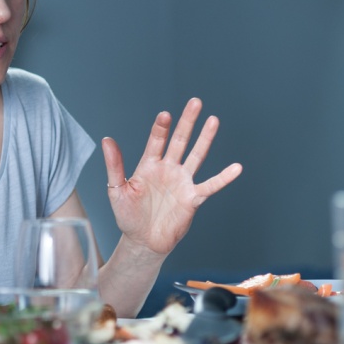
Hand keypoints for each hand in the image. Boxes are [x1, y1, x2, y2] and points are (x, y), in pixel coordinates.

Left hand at [101, 98, 241, 256]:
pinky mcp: (192, 198)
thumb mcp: (117, 189)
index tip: (165, 115)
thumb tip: (107, 140)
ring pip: (196, 156)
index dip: (161, 128)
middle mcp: (168, 169)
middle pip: (179, 140)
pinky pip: (210, 186)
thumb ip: (114, 165)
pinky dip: (223, 178)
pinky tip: (236, 168)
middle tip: (195, 102)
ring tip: (213, 120)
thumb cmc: (128, 216)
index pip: (156, 140)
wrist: (142, 241)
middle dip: (187, 122)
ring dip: (205, 139)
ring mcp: (182, 182)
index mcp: (149, 165)